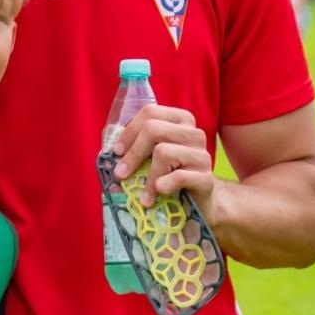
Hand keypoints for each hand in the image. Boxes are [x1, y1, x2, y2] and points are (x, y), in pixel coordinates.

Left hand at [109, 104, 219, 224]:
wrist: (198, 201)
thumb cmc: (170, 174)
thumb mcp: (152, 155)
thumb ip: (134, 145)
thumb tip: (109, 144)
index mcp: (181, 120)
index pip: (150, 112)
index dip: (129, 132)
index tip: (117, 152)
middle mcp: (194, 133)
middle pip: (154, 129)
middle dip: (133, 153)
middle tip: (122, 173)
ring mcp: (202, 155)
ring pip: (164, 152)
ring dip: (148, 176)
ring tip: (143, 193)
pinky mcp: (206, 178)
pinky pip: (179, 176)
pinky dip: (162, 185)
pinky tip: (157, 194)